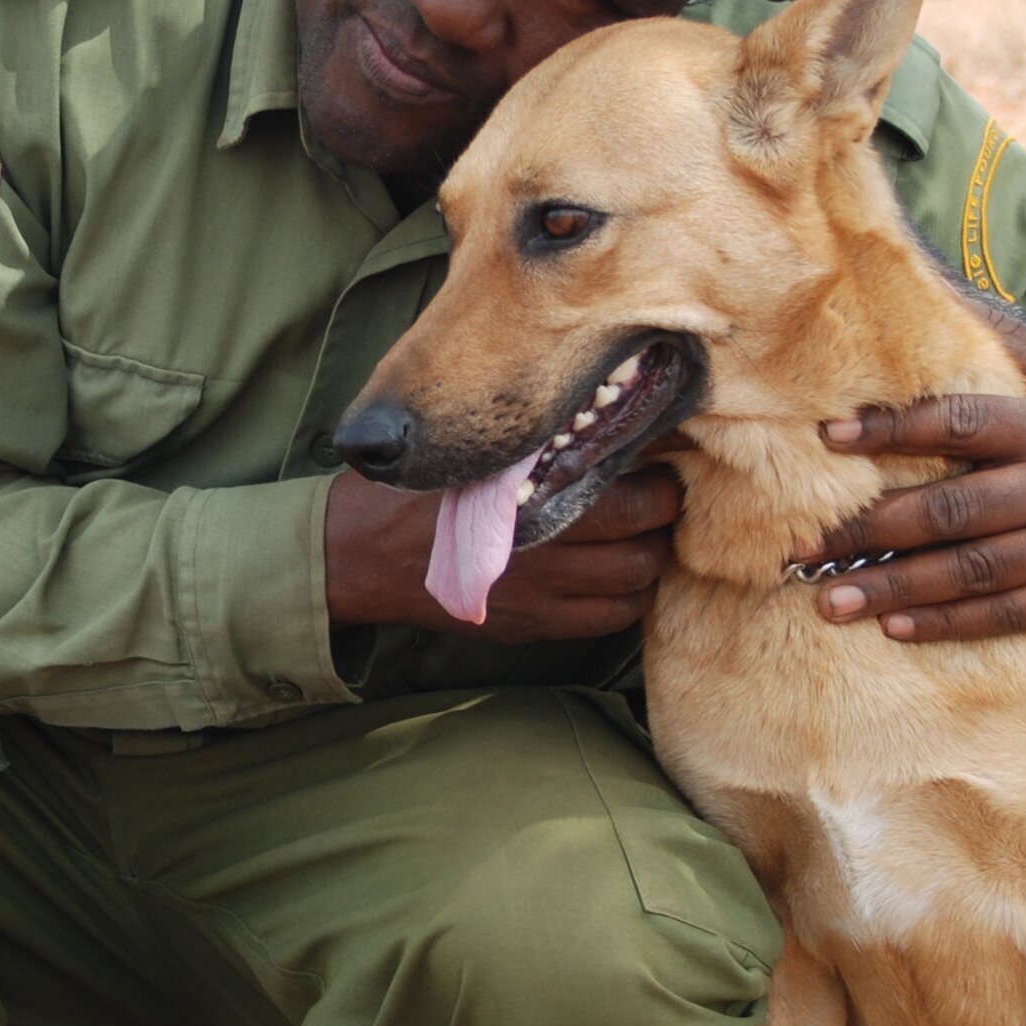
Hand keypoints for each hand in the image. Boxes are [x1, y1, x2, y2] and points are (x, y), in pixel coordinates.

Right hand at [324, 463, 680, 640]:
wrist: (360, 554)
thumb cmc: (413, 487)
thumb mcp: (465, 447)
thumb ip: (527, 434)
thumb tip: (594, 398)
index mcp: (528, 497)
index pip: (626, 479)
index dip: (658, 460)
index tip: (664, 439)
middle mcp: (544, 550)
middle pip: (646, 529)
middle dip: (664, 503)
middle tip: (660, 480)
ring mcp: (543, 595)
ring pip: (639, 578)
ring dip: (650, 552)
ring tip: (642, 528)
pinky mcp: (536, 626)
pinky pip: (612, 619)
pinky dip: (627, 596)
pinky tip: (617, 570)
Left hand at [806, 315, 1025, 642]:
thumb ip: (1007, 341)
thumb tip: (938, 291)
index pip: (958, 425)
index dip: (893, 431)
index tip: (830, 436)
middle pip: (950, 512)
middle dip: (870, 530)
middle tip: (800, 546)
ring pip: (969, 572)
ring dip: (895, 588)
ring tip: (829, 600)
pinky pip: (1007, 614)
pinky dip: (951, 624)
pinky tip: (897, 629)